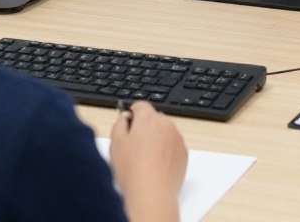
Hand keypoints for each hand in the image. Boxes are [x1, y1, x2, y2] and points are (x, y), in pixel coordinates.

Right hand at [109, 101, 186, 221]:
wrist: (152, 195)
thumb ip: (119, 123)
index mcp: (148, 119)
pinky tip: (154, 165)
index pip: (140, 105)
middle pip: (154, 118)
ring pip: (164, 132)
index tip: (128, 124)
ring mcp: (177, 139)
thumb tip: (125, 118)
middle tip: (133, 146)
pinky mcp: (184, 154)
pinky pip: (173, 145)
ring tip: (144, 159)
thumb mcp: (115, 143)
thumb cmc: (133, 171)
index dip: (132, 114)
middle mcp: (166, 125)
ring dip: (156, 139)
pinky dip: (165, 151)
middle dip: (144, 127)